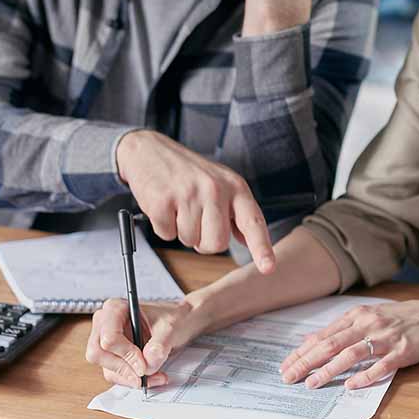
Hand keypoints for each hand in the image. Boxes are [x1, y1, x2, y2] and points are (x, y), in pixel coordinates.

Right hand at [85, 298, 207, 388]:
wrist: (180, 323)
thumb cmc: (173, 318)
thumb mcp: (170, 328)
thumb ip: (159, 345)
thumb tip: (147, 364)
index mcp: (115, 308)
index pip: (109, 337)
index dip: (125, 354)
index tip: (144, 364)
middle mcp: (105, 324)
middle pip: (98, 354)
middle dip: (124, 368)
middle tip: (145, 375)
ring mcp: (106, 341)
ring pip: (106, 368)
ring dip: (130, 377)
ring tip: (156, 376)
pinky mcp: (113, 356)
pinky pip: (115, 374)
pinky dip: (132, 379)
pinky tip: (151, 377)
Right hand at [116, 130, 274, 271]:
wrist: (149, 150)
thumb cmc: (188, 172)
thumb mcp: (220, 183)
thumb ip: (235, 212)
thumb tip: (247, 241)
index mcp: (235, 186)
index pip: (253, 222)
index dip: (261, 248)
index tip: (268, 268)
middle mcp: (215, 189)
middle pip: (217, 243)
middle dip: (204, 242)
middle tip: (196, 220)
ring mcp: (189, 194)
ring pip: (190, 241)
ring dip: (182, 231)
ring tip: (179, 207)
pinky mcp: (163, 200)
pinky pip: (167, 235)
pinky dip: (163, 227)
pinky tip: (164, 205)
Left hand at [279, 299, 418, 389]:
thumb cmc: (399, 318)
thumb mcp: (367, 316)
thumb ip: (341, 328)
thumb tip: (311, 340)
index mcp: (357, 316)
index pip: (322, 336)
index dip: (302, 352)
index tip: (285, 365)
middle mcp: (367, 324)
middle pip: (330, 345)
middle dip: (306, 362)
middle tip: (289, 377)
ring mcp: (384, 338)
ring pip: (350, 354)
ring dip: (329, 370)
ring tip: (312, 383)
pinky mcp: (401, 352)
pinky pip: (380, 366)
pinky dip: (364, 376)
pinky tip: (350, 386)